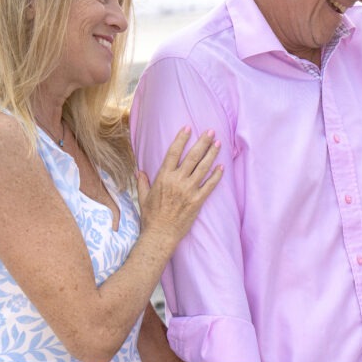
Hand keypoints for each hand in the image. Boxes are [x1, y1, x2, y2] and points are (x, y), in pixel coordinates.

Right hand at [139, 127, 221, 244]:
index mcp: (163, 177)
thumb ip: (143, 182)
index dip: (181, 139)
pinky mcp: (198, 200)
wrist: (161, 233)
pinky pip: (210, 185)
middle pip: (192, 157)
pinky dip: (217, 175)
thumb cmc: (151, 215)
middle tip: (210, 131)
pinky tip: (222, 166)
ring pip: (203, 168)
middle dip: (202, 142)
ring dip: (212, 154)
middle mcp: (177, 181)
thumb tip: (139, 171)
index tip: (188, 128)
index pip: (173, 152)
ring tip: (218, 144)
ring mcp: (189, 190)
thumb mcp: (143, 197)